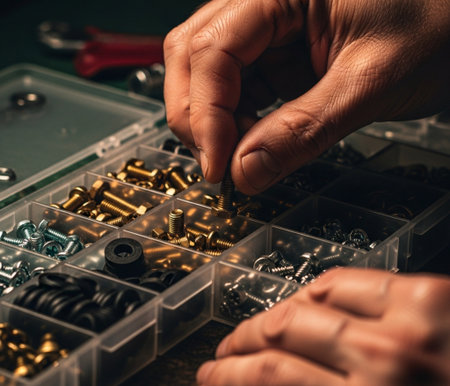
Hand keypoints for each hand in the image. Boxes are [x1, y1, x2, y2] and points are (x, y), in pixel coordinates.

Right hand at [163, 0, 449, 193]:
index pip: (213, 49)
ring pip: (205, 69)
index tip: (218, 165)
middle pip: (193, 52)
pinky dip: (232, 118)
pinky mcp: (277, 51)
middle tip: (217, 162)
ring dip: (209, 118)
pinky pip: (236, 84)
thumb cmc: (436, 36)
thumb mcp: (368, 85)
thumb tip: (245, 172)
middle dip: (195, 113)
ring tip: (234, 155)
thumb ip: (302, 130)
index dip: (205, 113)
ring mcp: (269, 25)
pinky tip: (250, 139)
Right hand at [197, 268, 449, 384]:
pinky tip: (300, 301)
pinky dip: (313, 291)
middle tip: (220, 356)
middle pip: (277, 340)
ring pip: (305, 305)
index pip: (271, 379)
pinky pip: (345, 282)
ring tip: (248, 329)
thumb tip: (275, 383)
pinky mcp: (427, 294)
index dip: (229, 377)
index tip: (211, 377)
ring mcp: (405, 324)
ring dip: (267, 318)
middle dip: (237, 348)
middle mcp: (380, 366)